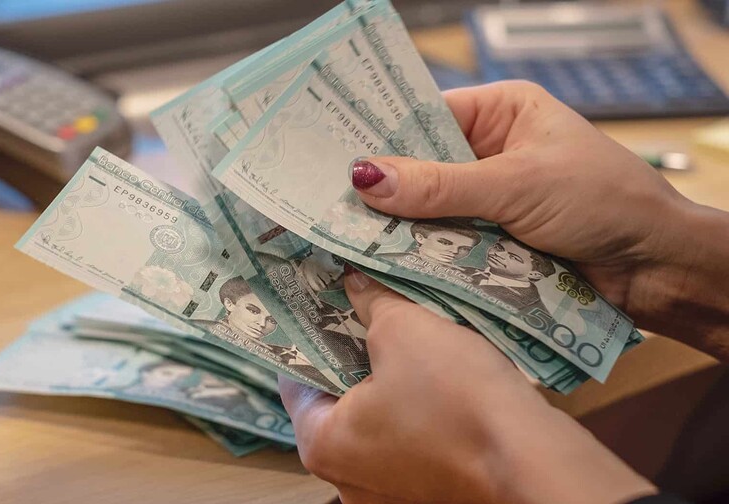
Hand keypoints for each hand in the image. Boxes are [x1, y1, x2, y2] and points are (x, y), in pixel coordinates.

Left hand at [280, 268, 655, 503]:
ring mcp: (390, 495)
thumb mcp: (404, 330)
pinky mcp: (429, 495)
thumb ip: (370, 303)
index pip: (295, 383)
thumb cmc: (453, 395)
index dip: (307, 336)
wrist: (532, 460)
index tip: (321, 306)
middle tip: (362, 313)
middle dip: (350, 359)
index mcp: (322, 445)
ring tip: (399, 338)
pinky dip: (413, 413)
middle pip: (335, 406)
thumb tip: (353, 282)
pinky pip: (408, 445)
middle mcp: (346, 481)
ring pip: (374, 426)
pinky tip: (432, 378)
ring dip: (385, 386)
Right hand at [349, 81, 728, 358]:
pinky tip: (386, 265)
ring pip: (429, 212)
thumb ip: (441, 186)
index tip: (337, 160)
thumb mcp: (517, 184)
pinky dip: (423, 257)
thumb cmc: (604, 202)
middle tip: (332, 207)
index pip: (427, 118)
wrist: (656, 267)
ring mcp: (490, 201)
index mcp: (502, 113)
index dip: (384, 139)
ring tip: (348, 238)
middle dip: (387, 192)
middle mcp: (491, 153)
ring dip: (402, 229)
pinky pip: (446, 246)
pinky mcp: (492, 244)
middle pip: (422, 169)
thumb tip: (368, 178)